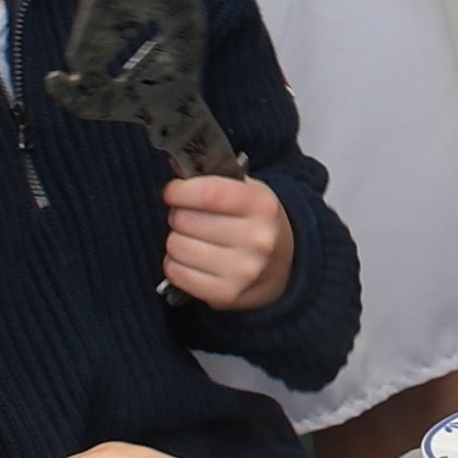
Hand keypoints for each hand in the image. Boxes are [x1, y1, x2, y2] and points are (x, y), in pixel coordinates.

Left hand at [163, 170, 297, 309]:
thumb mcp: (247, 192)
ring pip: (177, 246)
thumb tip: (175, 163)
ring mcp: (243, 269)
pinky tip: (190, 260)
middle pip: (185, 220)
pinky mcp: (226, 294)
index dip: (180, 191)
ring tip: (191, 239)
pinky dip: (175, 265)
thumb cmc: (257, 224)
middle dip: (178, 215)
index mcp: (261, 205)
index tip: (173, 192)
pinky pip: (176, 273)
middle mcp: (256, 238)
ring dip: (176, 241)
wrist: (284, 268)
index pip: (208, 193)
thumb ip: (213, 179)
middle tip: (189, 218)